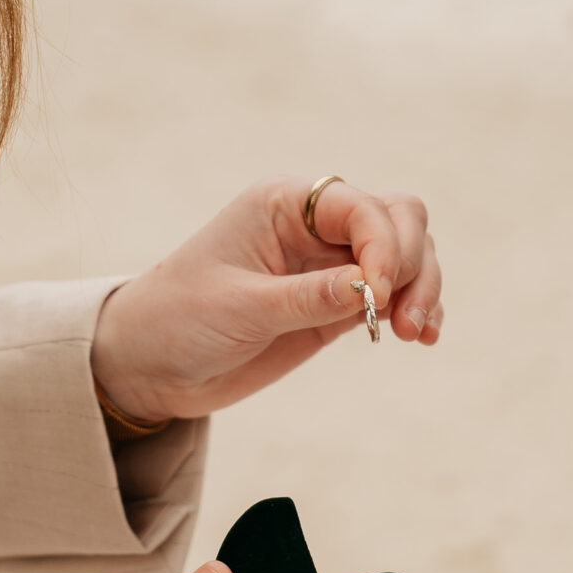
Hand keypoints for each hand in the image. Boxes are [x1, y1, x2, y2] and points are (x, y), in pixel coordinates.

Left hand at [91, 176, 442, 421]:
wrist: (151, 367)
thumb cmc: (178, 321)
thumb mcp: (239, 308)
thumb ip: (307, 297)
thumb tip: (372, 286)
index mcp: (283, 205)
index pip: (359, 206)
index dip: (383, 245)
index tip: (377, 296)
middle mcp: (312, 226)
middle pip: (397, 220)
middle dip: (411, 265)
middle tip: (402, 320)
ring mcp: (327, 267)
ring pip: (404, 256)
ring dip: (421, 289)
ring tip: (414, 334)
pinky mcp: (334, 307)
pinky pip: (390, 296)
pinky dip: (412, 310)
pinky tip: (421, 338)